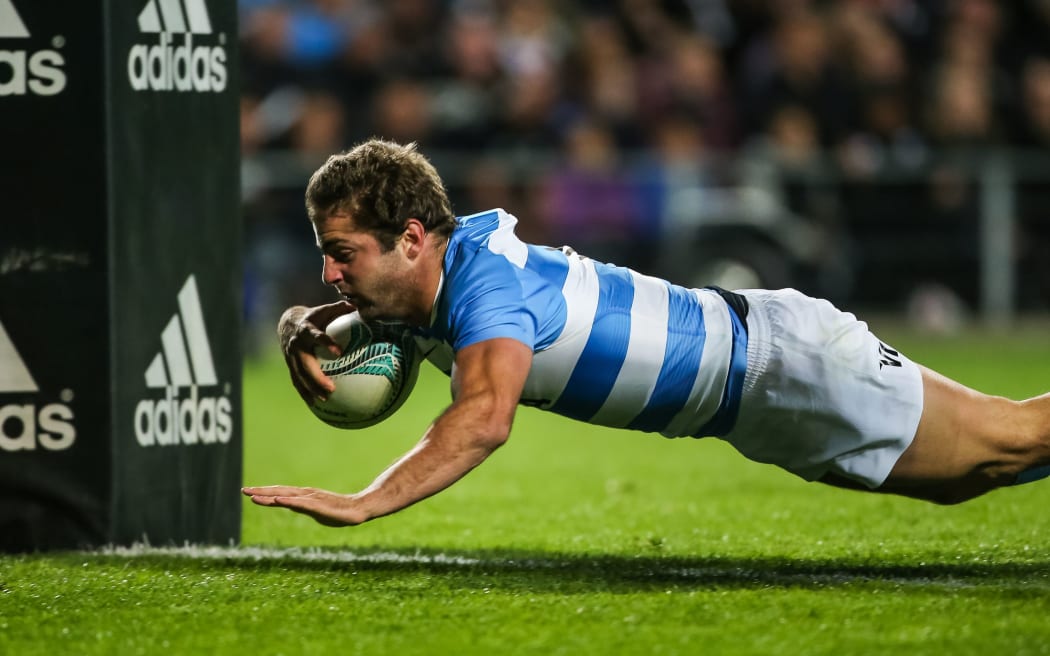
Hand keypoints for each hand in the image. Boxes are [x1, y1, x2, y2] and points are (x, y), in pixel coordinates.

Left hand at [242, 485, 367, 526]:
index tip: (248, 493)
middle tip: (244, 490)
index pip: (280, 494)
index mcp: (303, 497)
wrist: (358, 509)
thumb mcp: (316, 511)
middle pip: (279, 492)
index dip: (264, 493)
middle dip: (261, 492)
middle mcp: (305, 495)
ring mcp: (312, 499)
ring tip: (254, 496)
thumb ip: (303, 508)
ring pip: (287, 496)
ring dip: (270, 496)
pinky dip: (288, 500)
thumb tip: (292, 506)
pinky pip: (300, 503)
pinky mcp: (319, 505)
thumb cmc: (339, 512)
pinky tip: (278, 500)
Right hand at [278, 301, 354, 402]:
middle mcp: (297, 344)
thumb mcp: (325, 310)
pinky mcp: (290, 365)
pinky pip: (296, 380)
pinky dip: (304, 392)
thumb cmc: (315, 317)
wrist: (288, 322)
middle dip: (317, 376)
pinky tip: (315, 403)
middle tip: (332, 388)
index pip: (316, 335)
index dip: (326, 342)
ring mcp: (291, 356)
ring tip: (326, 398)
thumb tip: (359, 304)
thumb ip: (340, 308)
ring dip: (311, 387)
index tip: (339, 351)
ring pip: (300, 374)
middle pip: (305, 362)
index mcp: (307, 329)